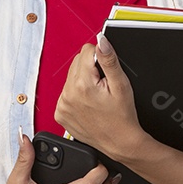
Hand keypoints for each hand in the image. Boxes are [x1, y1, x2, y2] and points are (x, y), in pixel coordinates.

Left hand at [55, 33, 146, 161]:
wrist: (119, 142)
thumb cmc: (122, 117)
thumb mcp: (121, 85)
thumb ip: (109, 59)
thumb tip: (101, 40)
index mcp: (83, 84)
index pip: (86, 51)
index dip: (100, 58)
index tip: (107, 73)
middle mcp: (68, 94)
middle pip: (77, 63)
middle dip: (91, 70)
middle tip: (103, 87)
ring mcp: (62, 105)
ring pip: (71, 77)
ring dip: (83, 81)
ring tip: (96, 96)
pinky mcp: (60, 113)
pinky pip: (66, 92)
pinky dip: (76, 94)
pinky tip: (88, 103)